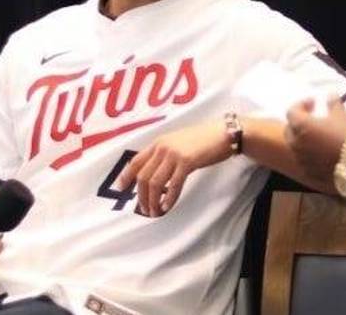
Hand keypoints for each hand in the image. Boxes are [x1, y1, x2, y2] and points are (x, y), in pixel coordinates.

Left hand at [117, 121, 233, 217]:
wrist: (224, 133)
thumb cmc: (204, 139)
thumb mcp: (179, 143)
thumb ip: (166, 154)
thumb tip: (157, 173)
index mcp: (159, 142)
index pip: (136, 161)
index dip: (126, 176)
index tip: (120, 188)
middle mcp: (163, 147)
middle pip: (143, 176)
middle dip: (141, 196)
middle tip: (145, 209)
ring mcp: (174, 154)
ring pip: (155, 182)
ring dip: (153, 200)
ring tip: (155, 212)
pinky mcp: (187, 161)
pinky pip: (173, 184)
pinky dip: (169, 198)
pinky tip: (167, 206)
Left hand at [284, 95, 345, 184]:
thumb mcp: (341, 115)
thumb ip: (333, 103)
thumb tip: (331, 95)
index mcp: (301, 126)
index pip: (292, 111)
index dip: (302, 105)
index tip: (314, 103)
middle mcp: (296, 143)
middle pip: (290, 129)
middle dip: (299, 122)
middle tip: (313, 119)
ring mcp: (300, 159)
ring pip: (295, 146)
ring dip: (303, 139)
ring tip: (318, 137)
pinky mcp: (308, 172)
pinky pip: (304, 161)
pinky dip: (309, 155)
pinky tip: (321, 154)